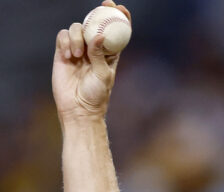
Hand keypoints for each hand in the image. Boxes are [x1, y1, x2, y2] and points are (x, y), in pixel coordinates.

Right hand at [52, 1, 131, 122]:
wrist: (78, 107)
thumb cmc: (96, 94)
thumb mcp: (103, 75)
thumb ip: (99, 55)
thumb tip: (98, 36)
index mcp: (110, 53)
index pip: (116, 32)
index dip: (119, 18)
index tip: (120, 8)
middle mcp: (94, 49)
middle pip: (95, 23)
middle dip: (99, 12)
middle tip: (103, 5)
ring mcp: (78, 49)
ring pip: (77, 28)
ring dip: (77, 37)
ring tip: (77, 55)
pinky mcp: (63, 52)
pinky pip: (63, 36)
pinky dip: (65, 41)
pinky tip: (68, 56)